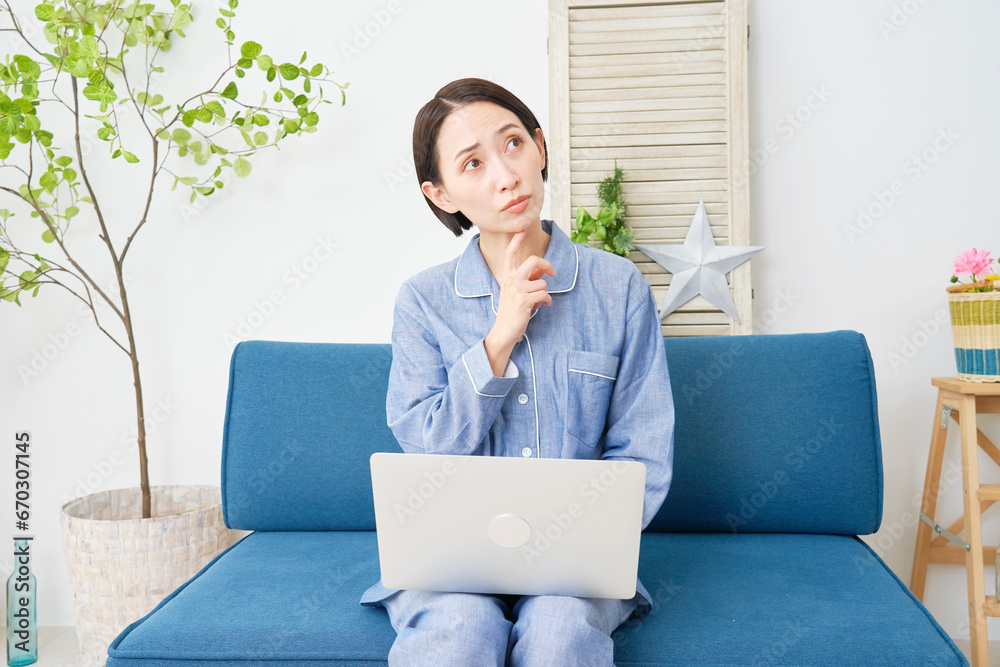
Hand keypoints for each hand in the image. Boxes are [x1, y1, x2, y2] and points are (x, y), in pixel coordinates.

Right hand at [489, 230, 554, 348]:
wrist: (504, 331)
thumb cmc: (512, 311)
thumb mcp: (516, 292)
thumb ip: (528, 279)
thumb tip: (543, 271)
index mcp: (507, 276)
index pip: (510, 254)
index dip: (516, 241)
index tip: (522, 229)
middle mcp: (511, 280)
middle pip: (533, 260)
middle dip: (547, 265)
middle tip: (552, 273)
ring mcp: (517, 289)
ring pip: (542, 282)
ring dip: (545, 292)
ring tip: (539, 301)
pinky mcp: (524, 300)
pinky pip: (545, 294)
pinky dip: (547, 301)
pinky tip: (544, 306)